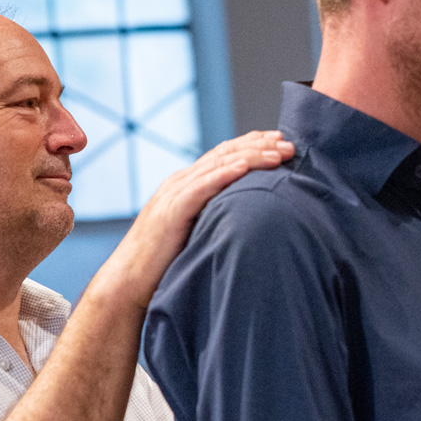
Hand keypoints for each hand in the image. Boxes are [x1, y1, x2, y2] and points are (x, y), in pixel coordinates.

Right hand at [89, 130, 294, 306]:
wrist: (130, 280)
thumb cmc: (167, 261)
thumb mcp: (198, 230)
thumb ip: (217, 216)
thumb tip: (252, 216)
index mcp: (187, 185)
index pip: (225, 155)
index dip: (253, 144)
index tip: (281, 139)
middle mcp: (180, 182)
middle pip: (225, 153)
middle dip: (259, 145)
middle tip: (290, 142)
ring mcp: (174, 194)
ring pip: (218, 165)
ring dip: (251, 156)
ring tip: (279, 153)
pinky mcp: (171, 210)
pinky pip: (201, 187)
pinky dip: (224, 174)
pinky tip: (245, 167)